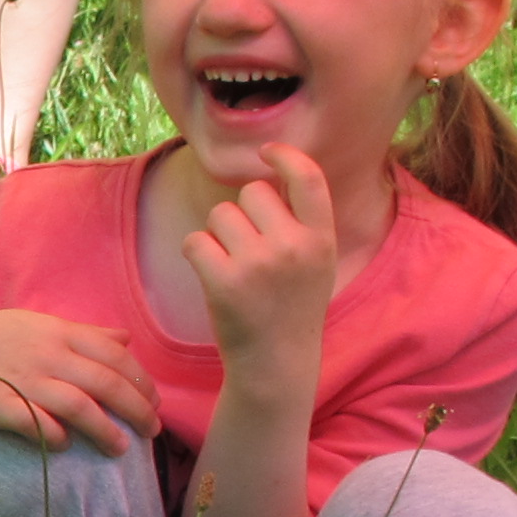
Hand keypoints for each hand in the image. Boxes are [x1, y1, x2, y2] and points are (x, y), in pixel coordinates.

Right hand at [0, 308, 158, 456]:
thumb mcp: (38, 325)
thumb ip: (83, 334)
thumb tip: (125, 339)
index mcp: (59, 334)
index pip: (114, 357)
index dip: (141, 382)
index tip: (155, 405)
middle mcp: (46, 355)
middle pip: (105, 383)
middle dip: (135, 410)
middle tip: (151, 433)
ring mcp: (22, 379)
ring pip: (76, 404)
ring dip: (103, 429)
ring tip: (119, 450)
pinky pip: (30, 420)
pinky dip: (51, 433)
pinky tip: (64, 446)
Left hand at [183, 141, 335, 383]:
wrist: (276, 364)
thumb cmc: (290, 308)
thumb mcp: (316, 263)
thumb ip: (302, 222)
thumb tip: (272, 171)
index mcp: (322, 238)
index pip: (308, 177)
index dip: (285, 156)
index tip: (267, 151)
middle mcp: (294, 246)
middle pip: (251, 192)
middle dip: (242, 212)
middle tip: (248, 250)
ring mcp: (259, 263)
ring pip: (219, 214)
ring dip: (217, 234)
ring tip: (233, 267)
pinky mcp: (224, 282)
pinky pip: (195, 241)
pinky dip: (196, 254)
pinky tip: (211, 276)